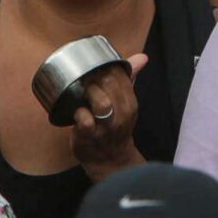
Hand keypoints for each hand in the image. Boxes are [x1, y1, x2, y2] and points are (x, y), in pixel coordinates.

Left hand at [71, 54, 147, 178]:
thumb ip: (129, 79)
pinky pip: (84, 120)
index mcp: (130, 103)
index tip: (94, 65)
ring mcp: (106, 127)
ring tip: (81, 90)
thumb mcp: (124, 103)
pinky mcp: (89, 136)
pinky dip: (78, 113)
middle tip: (83, 74)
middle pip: (110, 84)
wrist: (109, 160)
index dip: (106, 66)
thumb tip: (142, 57)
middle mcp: (122, 114)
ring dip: (89, 92)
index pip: (121, 75)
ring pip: (101, 102)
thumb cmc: (114, 126)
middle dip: (95, 75)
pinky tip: (75, 110)